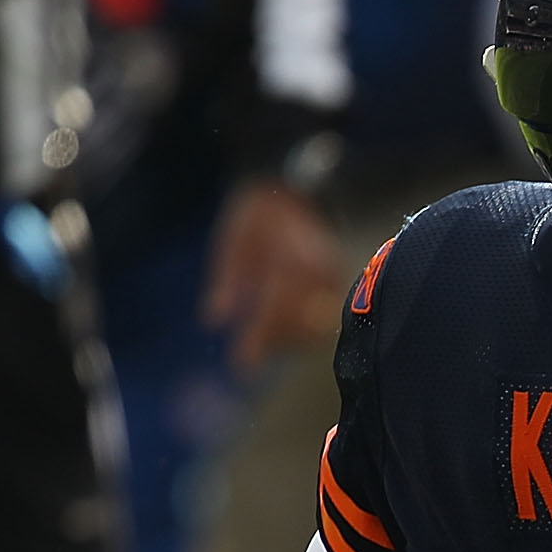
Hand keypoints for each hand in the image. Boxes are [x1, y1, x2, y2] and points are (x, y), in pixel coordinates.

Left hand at [203, 179, 342, 372]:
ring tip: (261, 344)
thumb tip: (213, 320)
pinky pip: (325, 320)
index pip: (278, 307)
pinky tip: (279, 334)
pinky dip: (302, 332)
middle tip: (246, 355)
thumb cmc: (263, 209)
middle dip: (275, 343)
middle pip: (303, 325)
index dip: (259, 338)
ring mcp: (334, 280)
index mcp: (294, 257)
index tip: (241, 364)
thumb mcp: (235, 236)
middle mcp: (321, 273)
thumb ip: (229, 277)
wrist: (302, 187)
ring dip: (289, 341)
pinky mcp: (338, 286)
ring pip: (318, 327)